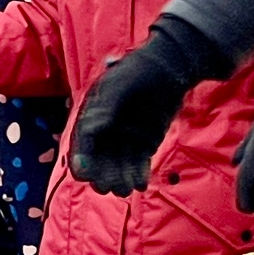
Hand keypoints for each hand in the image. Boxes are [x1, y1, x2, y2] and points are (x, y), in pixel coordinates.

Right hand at [69, 18, 219, 193]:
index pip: (84, 140)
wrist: (171, 66)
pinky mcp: (144, 142)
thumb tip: (93, 127)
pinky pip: (137, 163)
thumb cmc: (141, 70)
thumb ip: (105, 105)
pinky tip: (141, 184)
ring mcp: (126, 135)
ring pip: (118, 164)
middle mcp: (107, 127)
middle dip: (101, 174)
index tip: (84, 174)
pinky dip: (138, 175)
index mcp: (94, 112)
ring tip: (128, 188)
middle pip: (99, 157)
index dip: (82, 158)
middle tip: (110, 187)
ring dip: (120, 178)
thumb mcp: (120, 83)